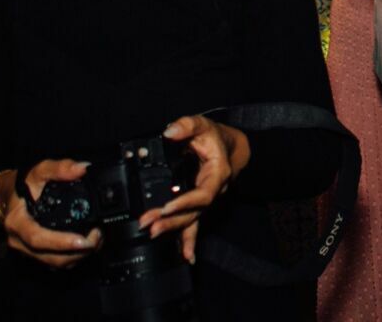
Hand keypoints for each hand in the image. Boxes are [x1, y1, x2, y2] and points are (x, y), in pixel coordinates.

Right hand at [0, 158, 101, 267]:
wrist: (10, 196)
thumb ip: (60, 168)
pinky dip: (72, 257)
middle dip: (77, 252)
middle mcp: (19, 241)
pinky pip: (54, 262)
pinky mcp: (35, 254)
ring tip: (96, 240)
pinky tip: (85, 245)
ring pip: (54, 262)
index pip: (37, 238)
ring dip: (77, 256)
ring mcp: (27, 250)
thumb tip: (82, 168)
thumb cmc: (24, 185)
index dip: (61, 242)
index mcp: (17, 222)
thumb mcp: (39, 171)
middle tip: (97, 237)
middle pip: (49, 256)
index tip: (82, 240)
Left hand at [139, 115, 249, 263]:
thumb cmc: (216, 137)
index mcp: (217, 174)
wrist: (232, 148)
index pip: (202, 194)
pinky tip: (186, 256)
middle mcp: (213, 192)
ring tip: (152, 233)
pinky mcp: (198, 205)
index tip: (167, 206)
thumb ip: (186, 125)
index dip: (185, 202)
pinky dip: (189, 241)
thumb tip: (169, 132)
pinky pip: (194, 224)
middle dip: (171, 220)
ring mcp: (206, 201)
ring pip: (191, 219)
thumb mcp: (203, 125)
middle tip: (150, 224)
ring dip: (172, 228)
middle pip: (193, 212)